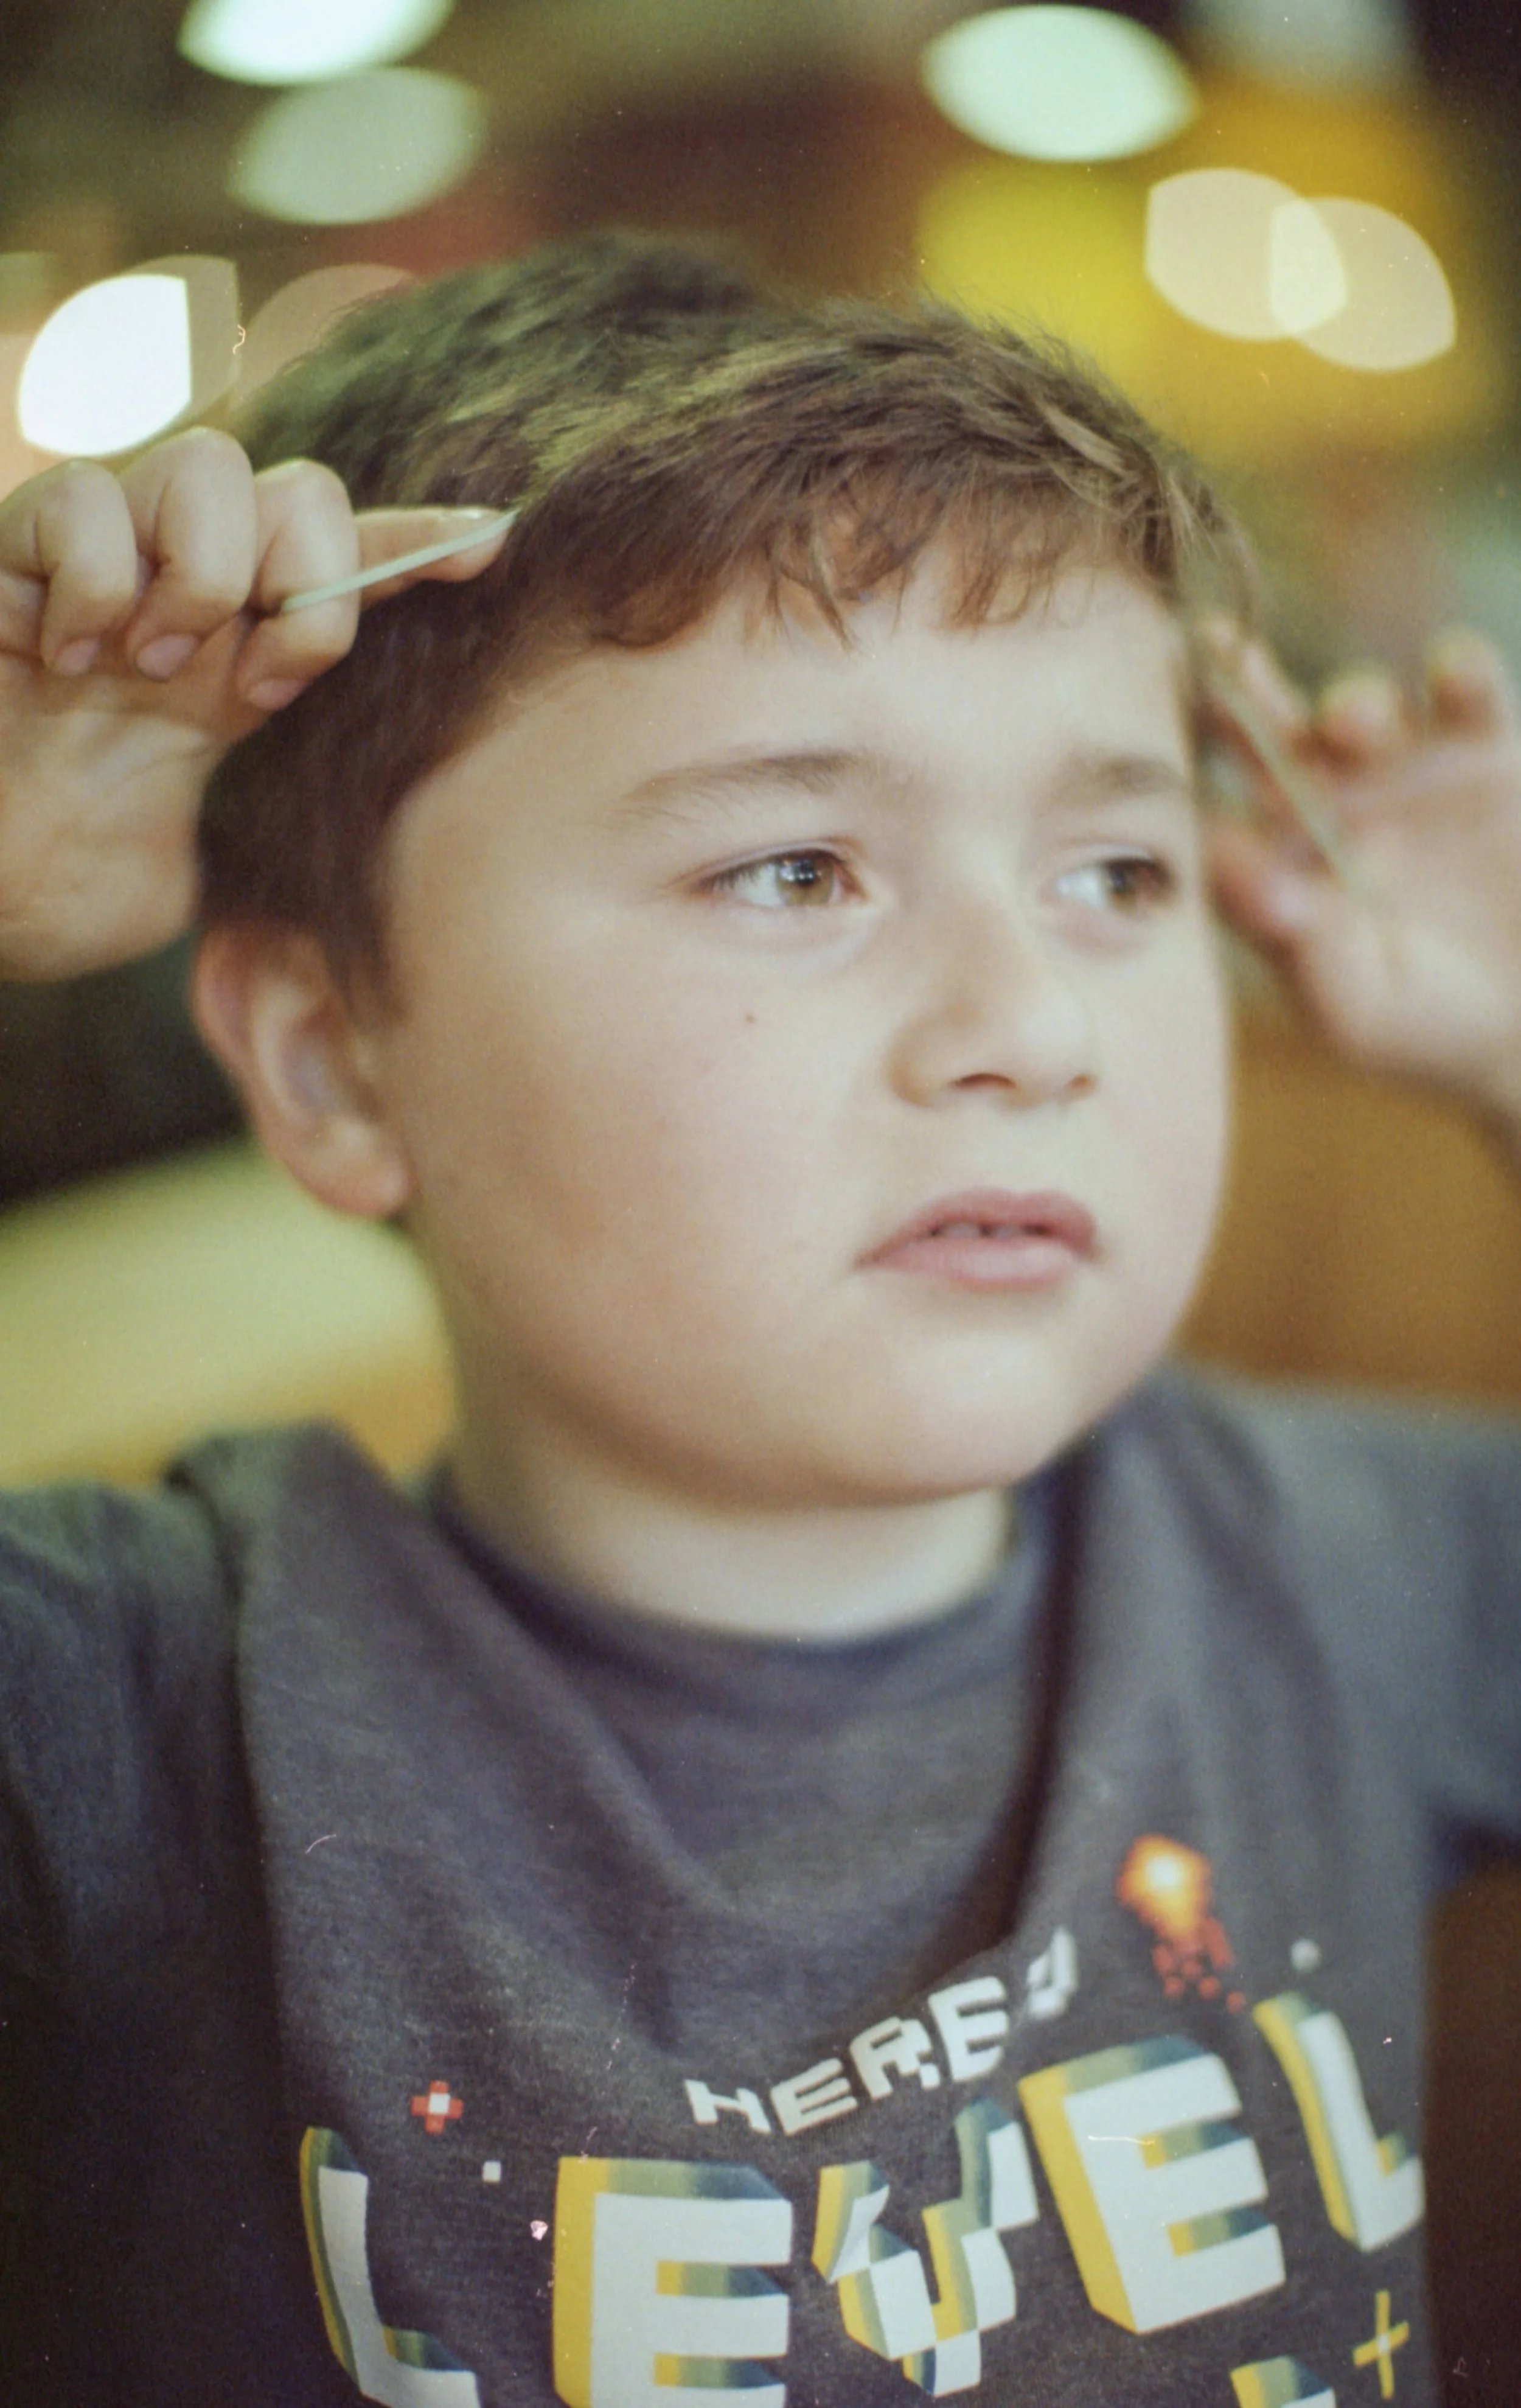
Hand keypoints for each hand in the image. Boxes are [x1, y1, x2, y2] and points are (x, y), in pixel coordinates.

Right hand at [0, 428, 511, 980]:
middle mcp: (181, 582)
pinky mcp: (12, 539)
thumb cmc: (65, 878)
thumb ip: (279, 827)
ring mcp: (101, 551)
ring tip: (147, 668)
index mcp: (242, 651)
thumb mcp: (205, 860)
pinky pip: (86, 498)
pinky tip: (56, 656)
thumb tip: (375, 859)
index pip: (350, 566)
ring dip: (198, 577)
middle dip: (301, 580)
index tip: (490, 545)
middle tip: (249, 682)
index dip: (420, 543)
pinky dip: (90, 583)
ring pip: (207, 465)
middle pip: (300, 487)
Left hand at [1205, 626, 1520, 1153]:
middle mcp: (1328, 805)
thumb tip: (1243, 880)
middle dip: (1240, 692)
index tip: (1145, 736)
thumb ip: (1302, 948)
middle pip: (1272, 737)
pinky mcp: (1485, 751)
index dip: (1179, 764)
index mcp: (1277, 866)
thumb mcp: (1358, 1008)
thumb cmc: (1428, 1033)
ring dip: (1353, 707)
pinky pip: (1468, 695)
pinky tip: (1450, 673)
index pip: (1212, 807)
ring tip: (1348, 722)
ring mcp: (1405, 771)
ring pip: (1364, 712)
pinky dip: (1460, 674)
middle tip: (1214, 651)